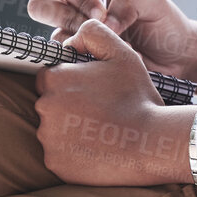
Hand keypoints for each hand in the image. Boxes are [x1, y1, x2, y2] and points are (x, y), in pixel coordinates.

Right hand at [28, 0, 196, 93]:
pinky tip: (106, 66)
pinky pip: (65, 62)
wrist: (178, 60)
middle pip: (42, 4)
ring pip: (53, 36)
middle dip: (65, 17)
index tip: (101, 12)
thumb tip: (104, 22)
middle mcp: (79, 8)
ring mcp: (77, 36)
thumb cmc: (167, 25)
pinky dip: (83, 63)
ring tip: (107, 51)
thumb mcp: (154, 3)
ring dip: (77, 44)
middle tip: (93, 30)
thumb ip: (128, 2)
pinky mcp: (82, 61)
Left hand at [33, 18, 195, 185]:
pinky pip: (59, 154)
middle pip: (50, 103)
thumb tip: (72, 37)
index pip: (50, 77)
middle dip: (69, 105)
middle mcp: (44, 108)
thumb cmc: (137, 96)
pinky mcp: (56, 163)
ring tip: (101, 130)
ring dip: (71, 129)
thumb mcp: (121, 53)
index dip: (71, 81)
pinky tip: (97, 148)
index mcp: (55, 79)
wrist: (151, 143)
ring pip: (53, 130)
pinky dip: (74, 153)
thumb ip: (94, 33)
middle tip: (100, 110)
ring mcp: (48, 139)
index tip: (92, 90)